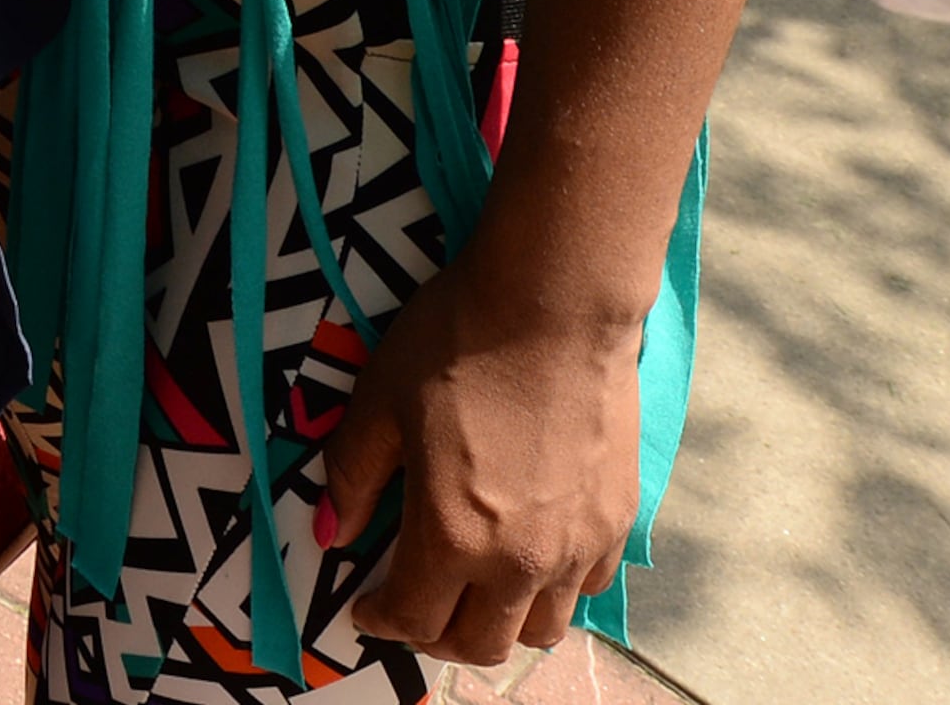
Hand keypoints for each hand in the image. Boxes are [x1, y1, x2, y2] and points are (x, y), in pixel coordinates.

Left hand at [311, 239, 643, 665]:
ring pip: (541, 629)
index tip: (367, 607)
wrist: (555, 305)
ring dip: (500, 624)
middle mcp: (521, 561)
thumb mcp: (379, 401)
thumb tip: (332, 534)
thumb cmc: (455, 344)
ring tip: (473, 591)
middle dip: (436, 636)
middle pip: (482, 644)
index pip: (414, 618)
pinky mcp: (618, 522)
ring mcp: (578, 547)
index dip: (382, 621)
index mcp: (453, 535)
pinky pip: (585, 589)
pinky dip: (551, 592)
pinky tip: (528, 557)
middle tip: (413, 607)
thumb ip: (353, 476)